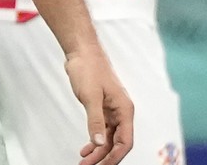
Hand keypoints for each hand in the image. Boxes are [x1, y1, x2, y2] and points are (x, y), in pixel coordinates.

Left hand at [64, 47, 132, 164]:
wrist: (81, 52)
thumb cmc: (89, 68)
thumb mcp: (90, 96)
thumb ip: (95, 121)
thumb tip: (100, 142)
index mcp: (124, 110)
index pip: (125, 141)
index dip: (114, 157)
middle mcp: (121, 112)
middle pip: (117, 143)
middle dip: (104, 157)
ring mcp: (111, 110)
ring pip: (109, 138)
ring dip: (98, 151)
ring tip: (85, 161)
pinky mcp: (101, 108)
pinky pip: (102, 130)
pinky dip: (95, 140)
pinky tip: (86, 149)